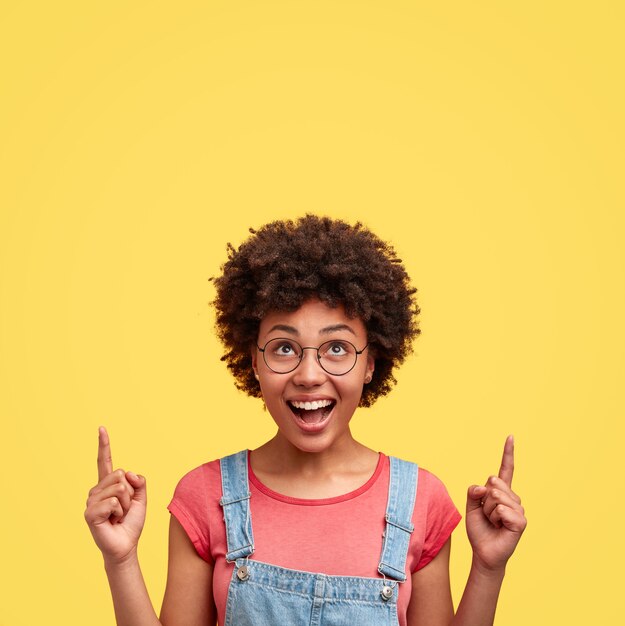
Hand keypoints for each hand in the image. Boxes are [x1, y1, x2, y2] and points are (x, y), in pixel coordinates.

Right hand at [84, 426, 146, 563]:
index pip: (105, 461)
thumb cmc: (131, 522)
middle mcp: (97, 490)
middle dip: (130, 493)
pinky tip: (112, 520)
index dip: (104, 444)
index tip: (101, 428)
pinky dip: (119, 511)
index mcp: (108, 484)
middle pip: (121, 475)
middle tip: (123, 509)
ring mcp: (91, 501)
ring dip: (126, 504)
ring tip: (118, 516)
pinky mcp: (89, 513)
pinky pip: (113, 501)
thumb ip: (139, 481)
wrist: (126, 545)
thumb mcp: (141, 498)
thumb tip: (128, 473)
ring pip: (119, 488)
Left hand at [465, 435, 526, 572]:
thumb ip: (473, 491)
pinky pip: (502, 509)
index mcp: (501, 491)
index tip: (510, 436)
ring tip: (493, 522)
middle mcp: (512, 497)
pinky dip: (495, 518)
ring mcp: (518, 509)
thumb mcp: (470, 506)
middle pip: (493, 483)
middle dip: (484, 499)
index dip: (508, 453)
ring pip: (496, 496)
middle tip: (487, 515)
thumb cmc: (479, 529)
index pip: (505, 469)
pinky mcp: (521, 521)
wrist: (483, 552)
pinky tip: (499, 527)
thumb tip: (485, 487)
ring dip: (488, 511)